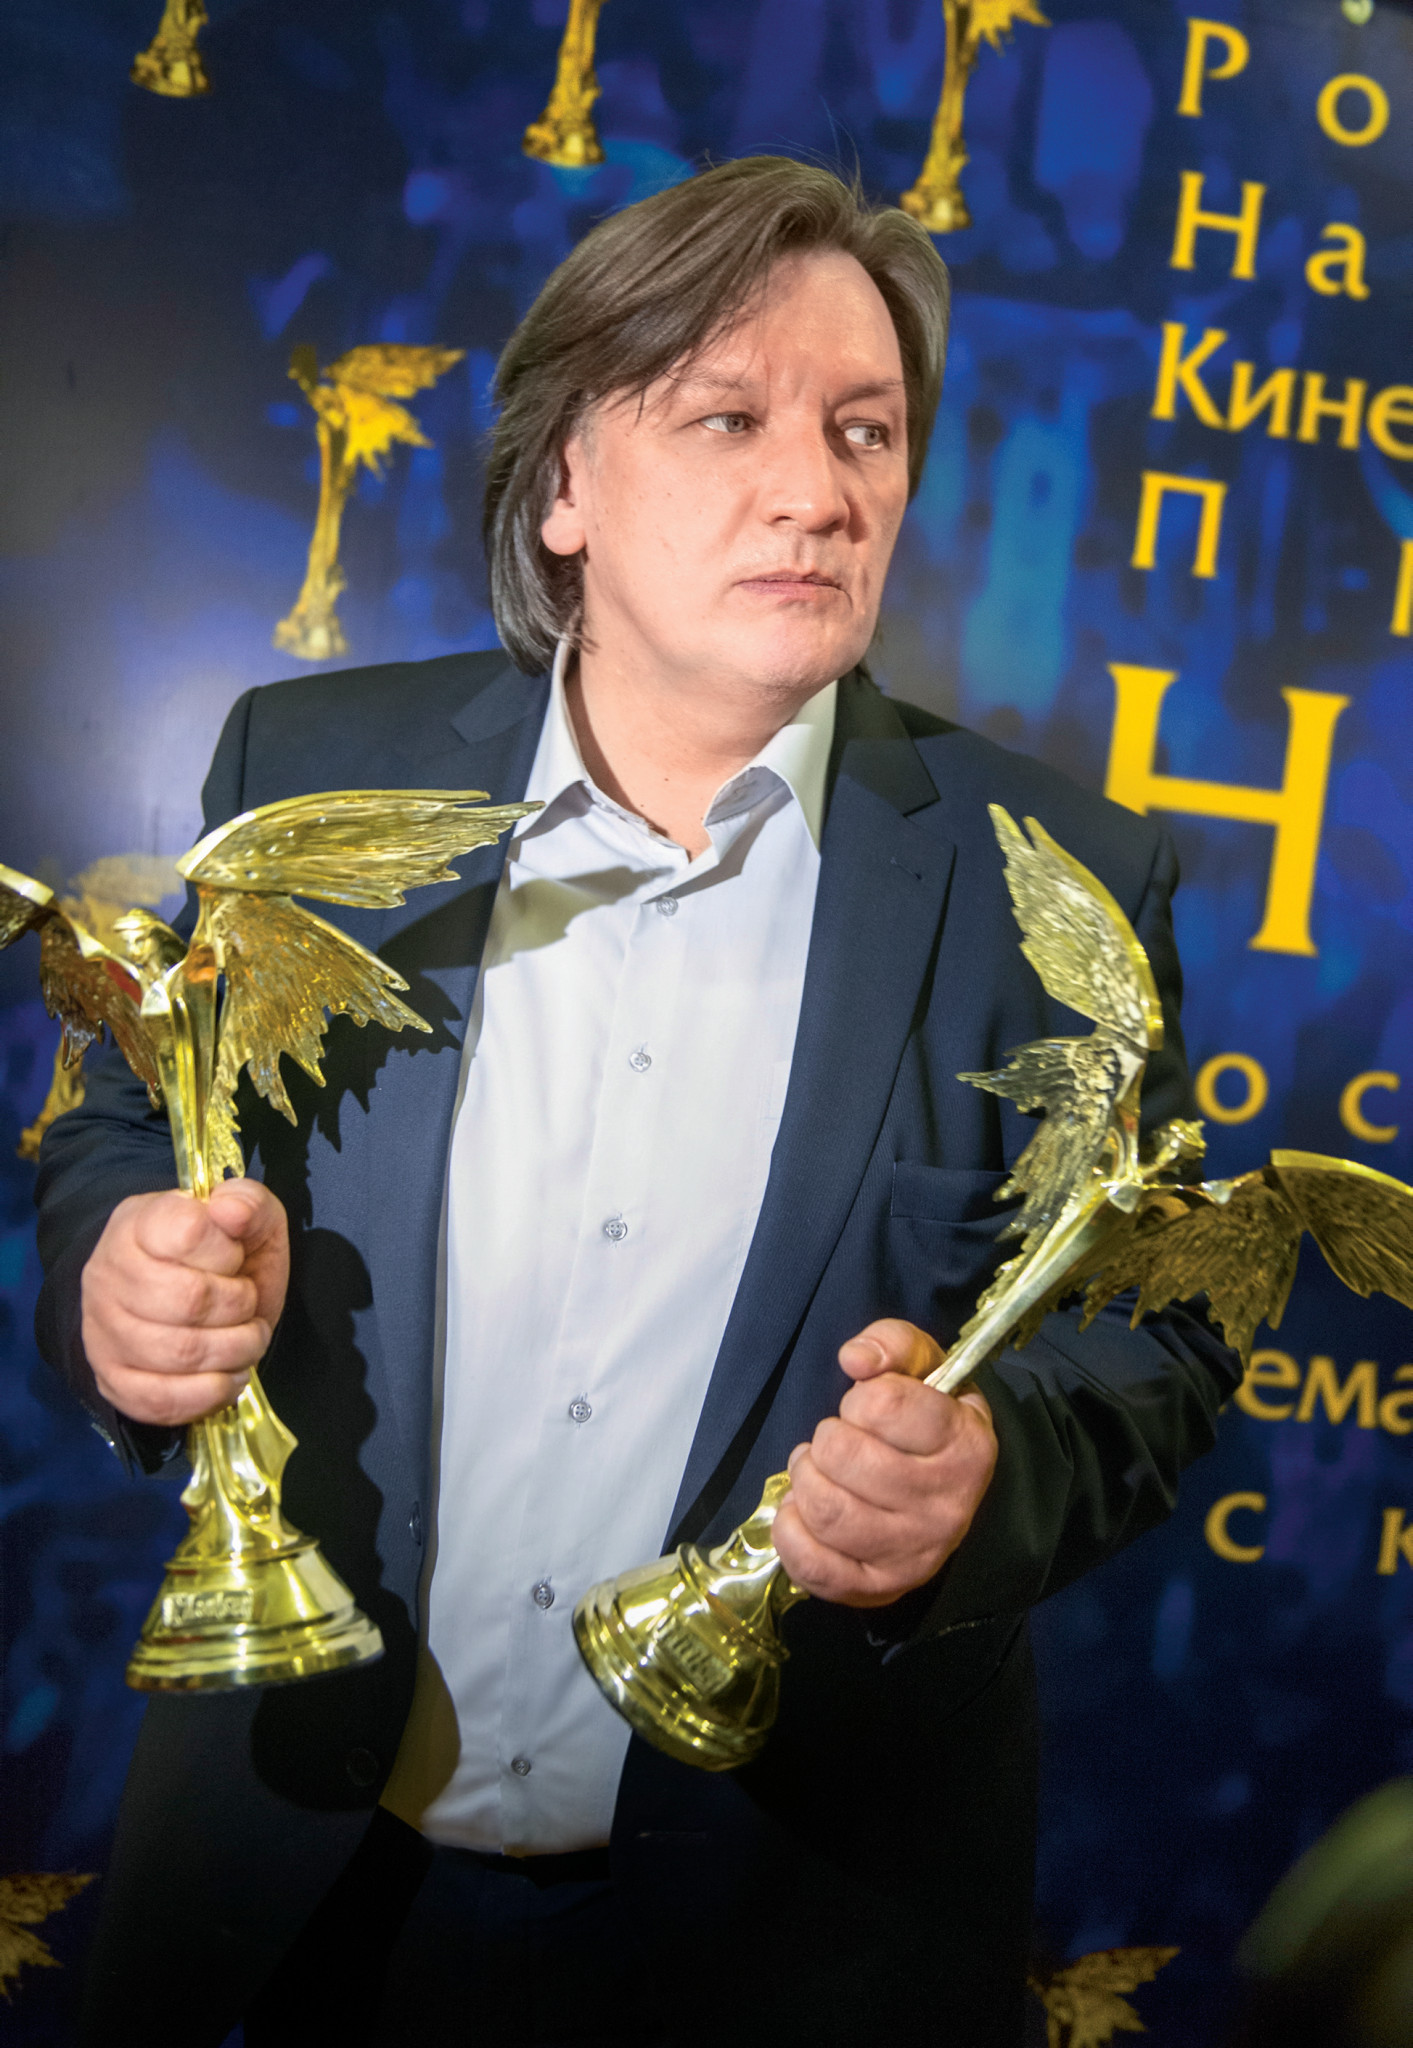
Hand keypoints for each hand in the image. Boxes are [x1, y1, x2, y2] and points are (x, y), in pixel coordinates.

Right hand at [81, 1180, 288, 1427]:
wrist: (180, 1299)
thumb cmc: (217, 1258)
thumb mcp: (246, 1220)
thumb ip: (249, 1203)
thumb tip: (232, 1210)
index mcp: (139, 1223)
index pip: (188, 1231)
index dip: (227, 1251)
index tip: (234, 1257)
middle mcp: (107, 1275)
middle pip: (189, 1300)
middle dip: (239, 1306)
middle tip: (247, 1303)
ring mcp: (103, 1331)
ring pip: (181, 1354)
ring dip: (236, 1351)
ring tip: (247, 1338)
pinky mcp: (111, 1381)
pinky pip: (161, 1400)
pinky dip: (211, 1393)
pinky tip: (228, 1375)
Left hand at [772, 1318, 996, 1607]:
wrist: (947, 1494)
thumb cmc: (925, 1423)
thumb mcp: (923, 1368)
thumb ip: (893, 1344)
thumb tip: (855, 1358)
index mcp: (965, 1445)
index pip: (883, 1405)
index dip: (860, 1399)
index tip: (869, 1409)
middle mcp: (947, 1506)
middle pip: (843, 1455)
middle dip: (826, 1438)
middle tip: (837, 1441)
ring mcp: (914, 1554)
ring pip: (825, 1508)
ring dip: (806, 1479)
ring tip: (818, 1471)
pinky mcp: (878, 1589)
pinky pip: (811, 1563)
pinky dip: (791, 1531)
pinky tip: (804, 1512)